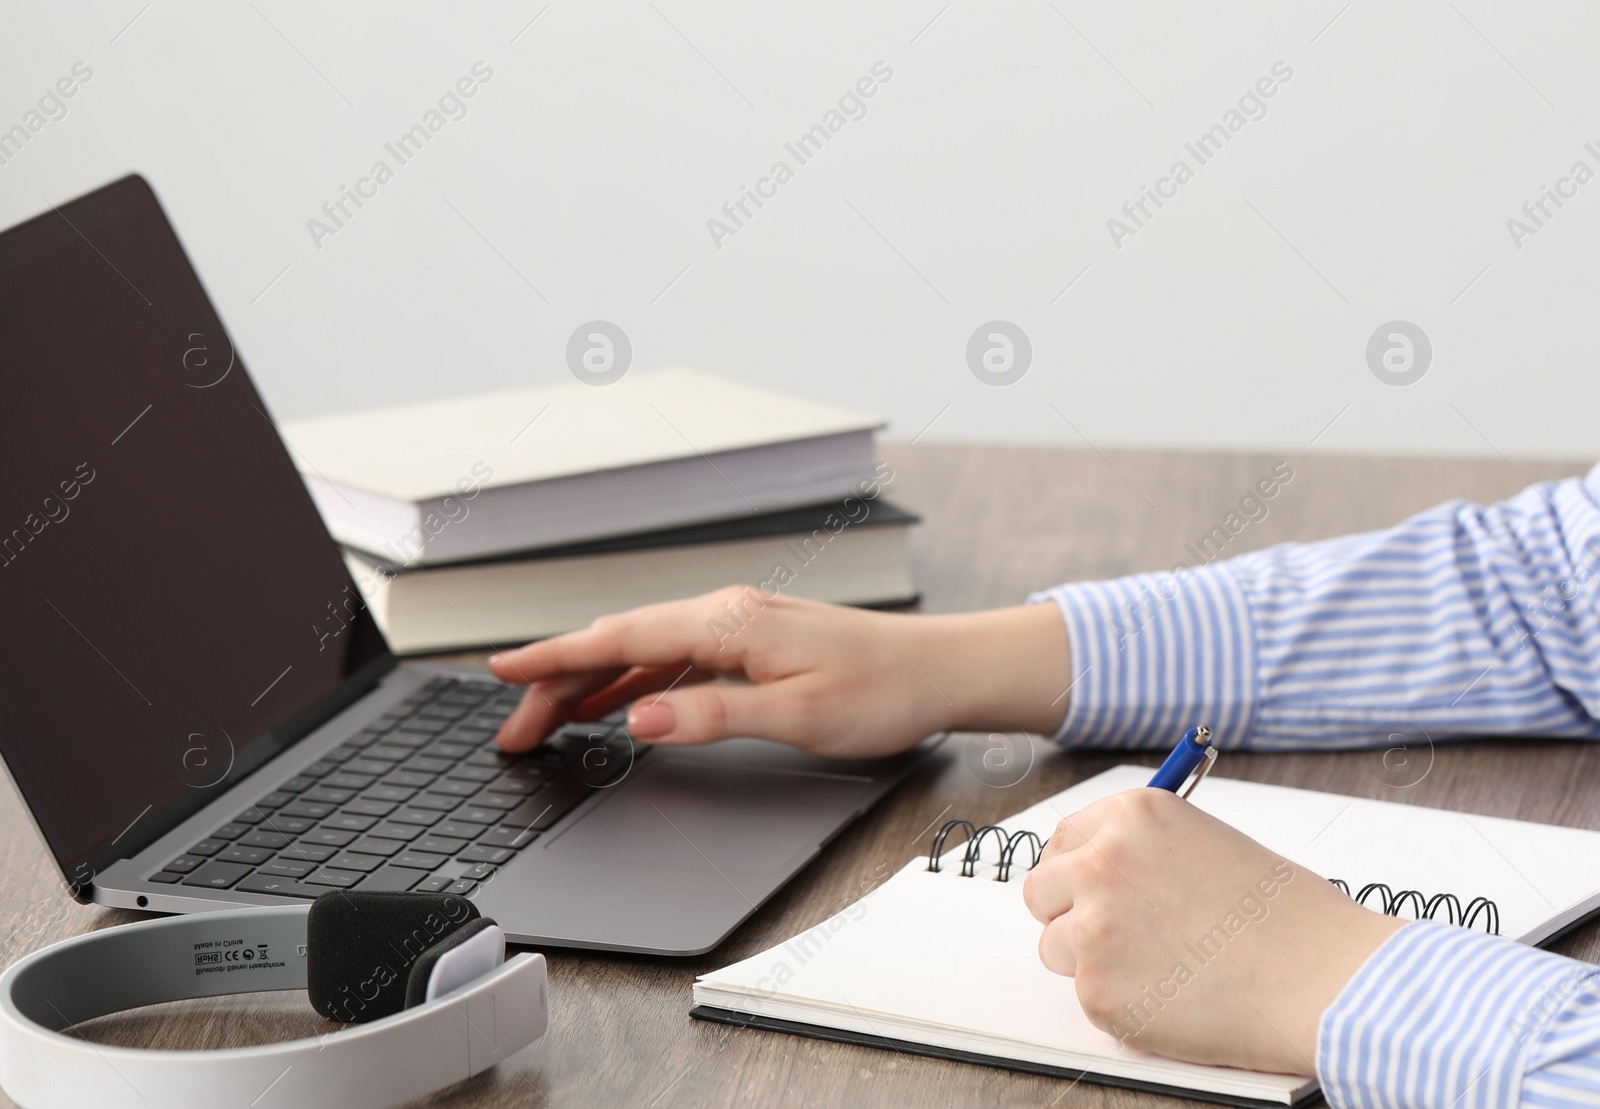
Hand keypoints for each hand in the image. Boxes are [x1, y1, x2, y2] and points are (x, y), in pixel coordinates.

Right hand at [487, 587, 1070, 755]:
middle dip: (558, 681)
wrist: (935, 670)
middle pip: (619, 644)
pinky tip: (616, 706)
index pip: (621, 641)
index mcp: (729, 625)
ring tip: (546, 721)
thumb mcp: (796, 718)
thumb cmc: (880, 692)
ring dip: (591, 684)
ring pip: (642, 651)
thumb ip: (712, 716)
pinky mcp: (749, 640)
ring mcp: (736, 624)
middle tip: (513, 728)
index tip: (503, 672)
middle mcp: (726, 613)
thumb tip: (639, 720)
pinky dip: (633, 682)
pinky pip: (672, 658)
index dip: (555, 658)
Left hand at [1021, 789, 1402, 1074]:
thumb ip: (1145, 851)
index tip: (1088, 889)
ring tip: (1163, 968)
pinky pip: (1089, 998)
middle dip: (1069, 913)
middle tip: (1116, 937)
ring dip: (1093, 962)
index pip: (1064, 840)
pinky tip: (1176, 998)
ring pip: (1057, 947)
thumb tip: (1102, 869)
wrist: (1326, 979)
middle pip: (1042, 891)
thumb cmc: (1288, 916)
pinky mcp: (1098, 991)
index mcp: (1131, 816)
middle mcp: (1100, 862)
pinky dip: (1123, 1005)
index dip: (1076, 870)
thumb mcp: (1208, 844)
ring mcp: (1093, 927)